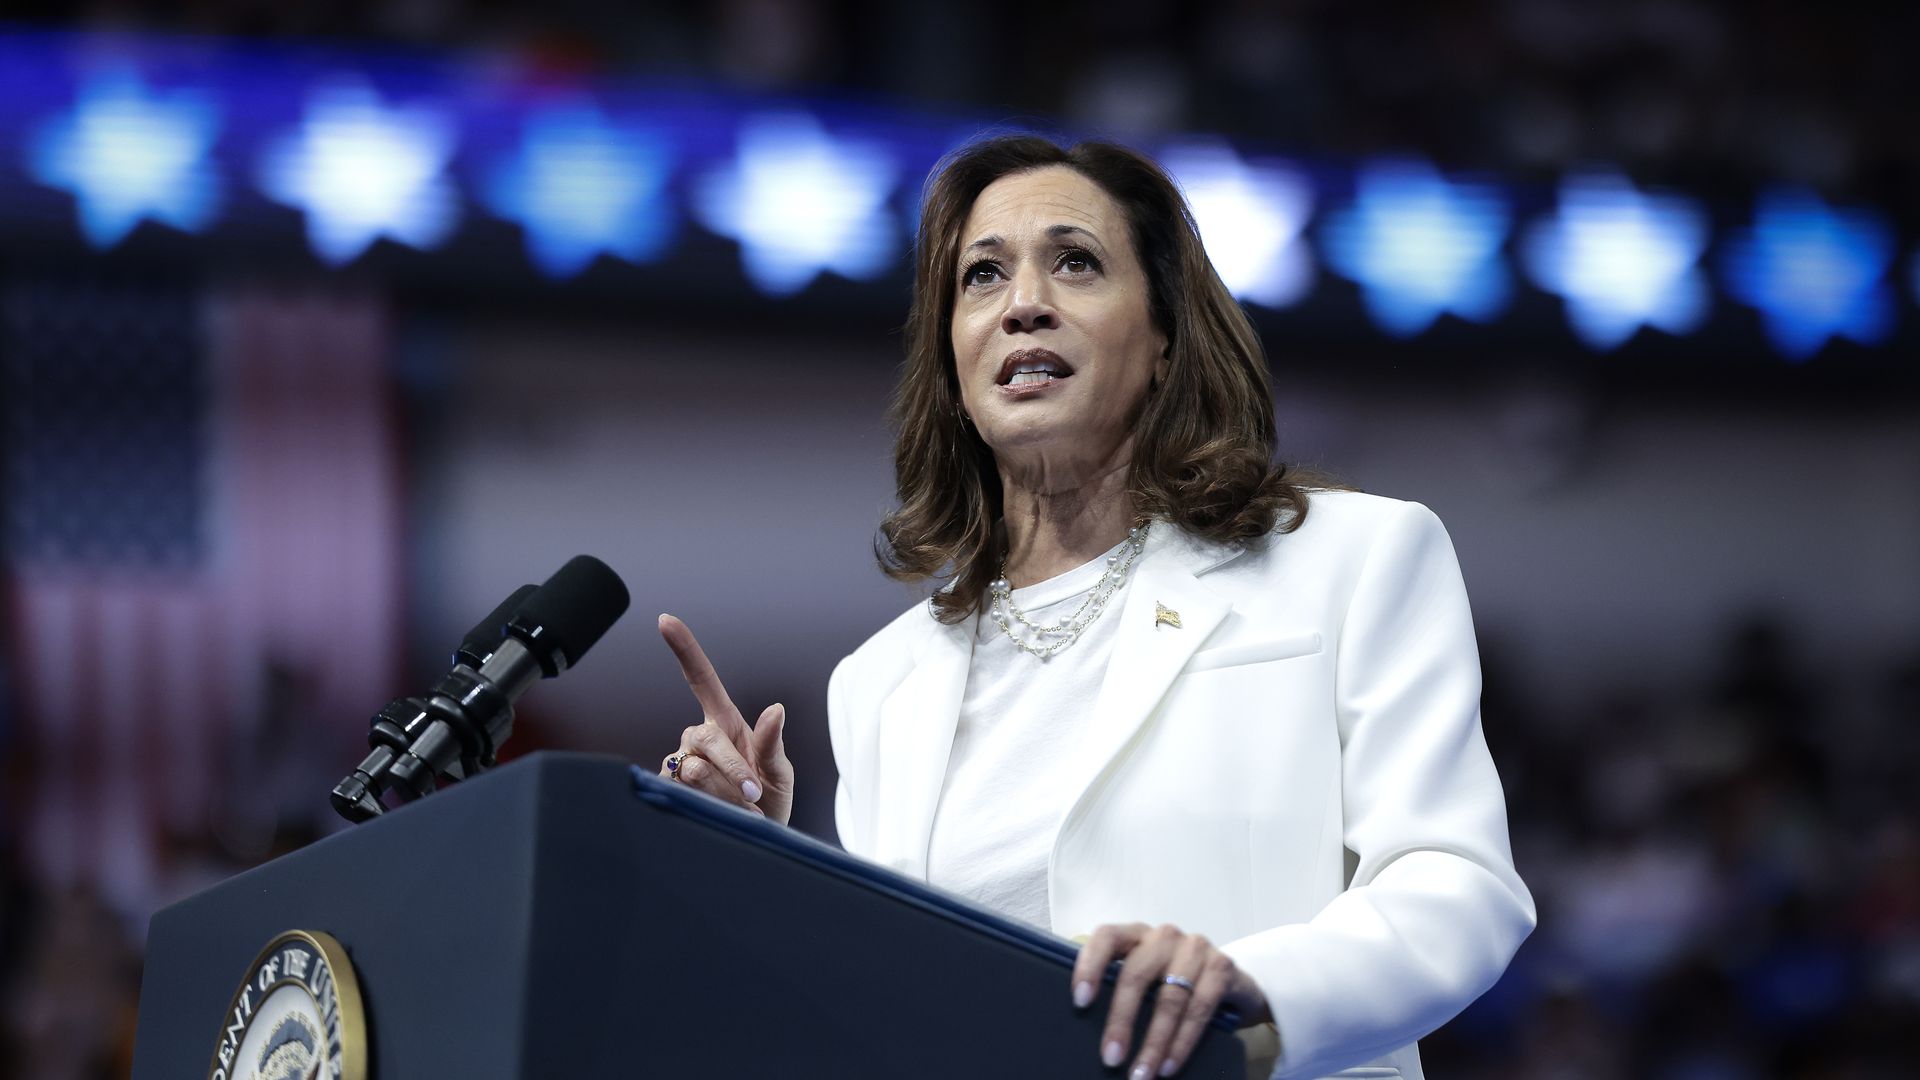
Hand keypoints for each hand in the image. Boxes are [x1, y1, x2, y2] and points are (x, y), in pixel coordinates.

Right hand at [657, 613, 793, 824]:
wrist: (753, 842)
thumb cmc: (768, 802)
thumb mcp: (780, 773)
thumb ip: (773, 744)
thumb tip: (776, 709)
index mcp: (726, 723)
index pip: (701, 679)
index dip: (684, 649)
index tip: (665, 620)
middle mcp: (698, 739)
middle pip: (705, 738)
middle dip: (733, 768)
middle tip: (755, 794)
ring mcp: (681, 764)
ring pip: (693, 769)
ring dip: (724, 792)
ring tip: (741, 808)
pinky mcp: (669, 790)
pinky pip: (681, 792)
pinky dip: (709, 806)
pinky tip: (719, 813)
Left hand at [1072, 922, 1271, 1078]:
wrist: (1234, 988)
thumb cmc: (1178, 987)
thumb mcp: (1148, 983)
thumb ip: (1124, 993)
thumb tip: (1094, 1036)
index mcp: (1137, 935)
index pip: (1107, 937)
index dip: (1090, 966)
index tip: (1080, 1000)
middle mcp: (1164, 936)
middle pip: (1136, 974)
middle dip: (1121, 1020)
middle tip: (1111, 1058)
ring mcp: (1195, 948)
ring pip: (1169, 997)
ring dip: (1154, 1042)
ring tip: (1142, 1073)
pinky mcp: (1222, 967)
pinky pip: (1199, 1008)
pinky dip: (1182, 1042)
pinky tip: (1169, 1065)